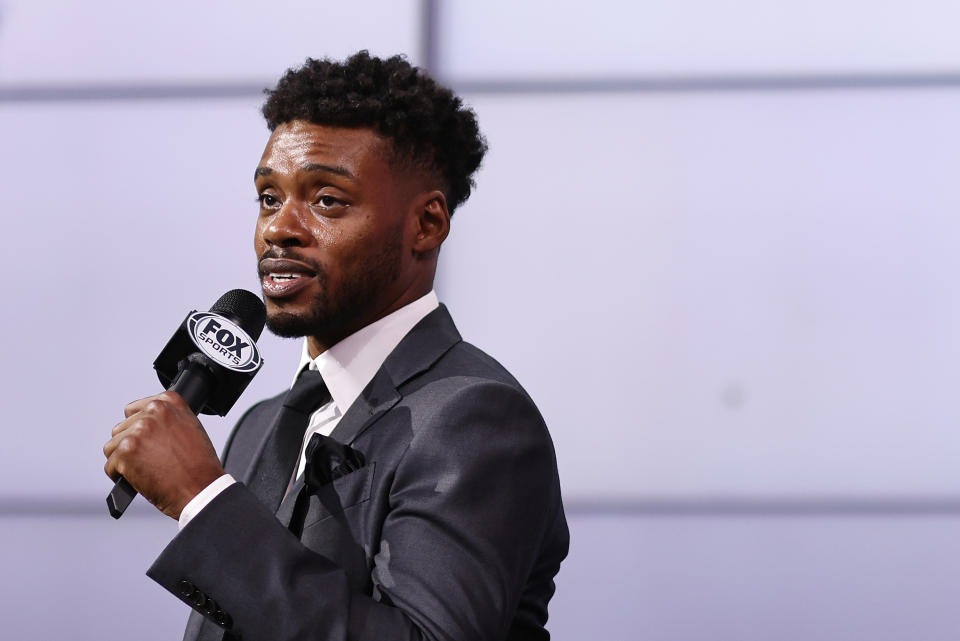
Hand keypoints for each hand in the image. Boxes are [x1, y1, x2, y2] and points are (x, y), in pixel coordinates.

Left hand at [103, 391, 224, 519]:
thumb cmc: (199, 466)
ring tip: (144, 469)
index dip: (140, 429)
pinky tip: (139, 479)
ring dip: (124, 460)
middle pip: (122, 428)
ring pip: (113, 446)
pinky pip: (111, 466)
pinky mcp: (127, 451)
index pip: (135, 410)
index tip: (148, 441)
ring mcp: (138, 430)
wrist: (201, 488)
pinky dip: (121, 476)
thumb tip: (145, 423)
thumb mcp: (190, 428)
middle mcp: (153, 411)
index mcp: (170, 401)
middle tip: (149, 459)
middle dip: (132, 445)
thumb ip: (167, 419)